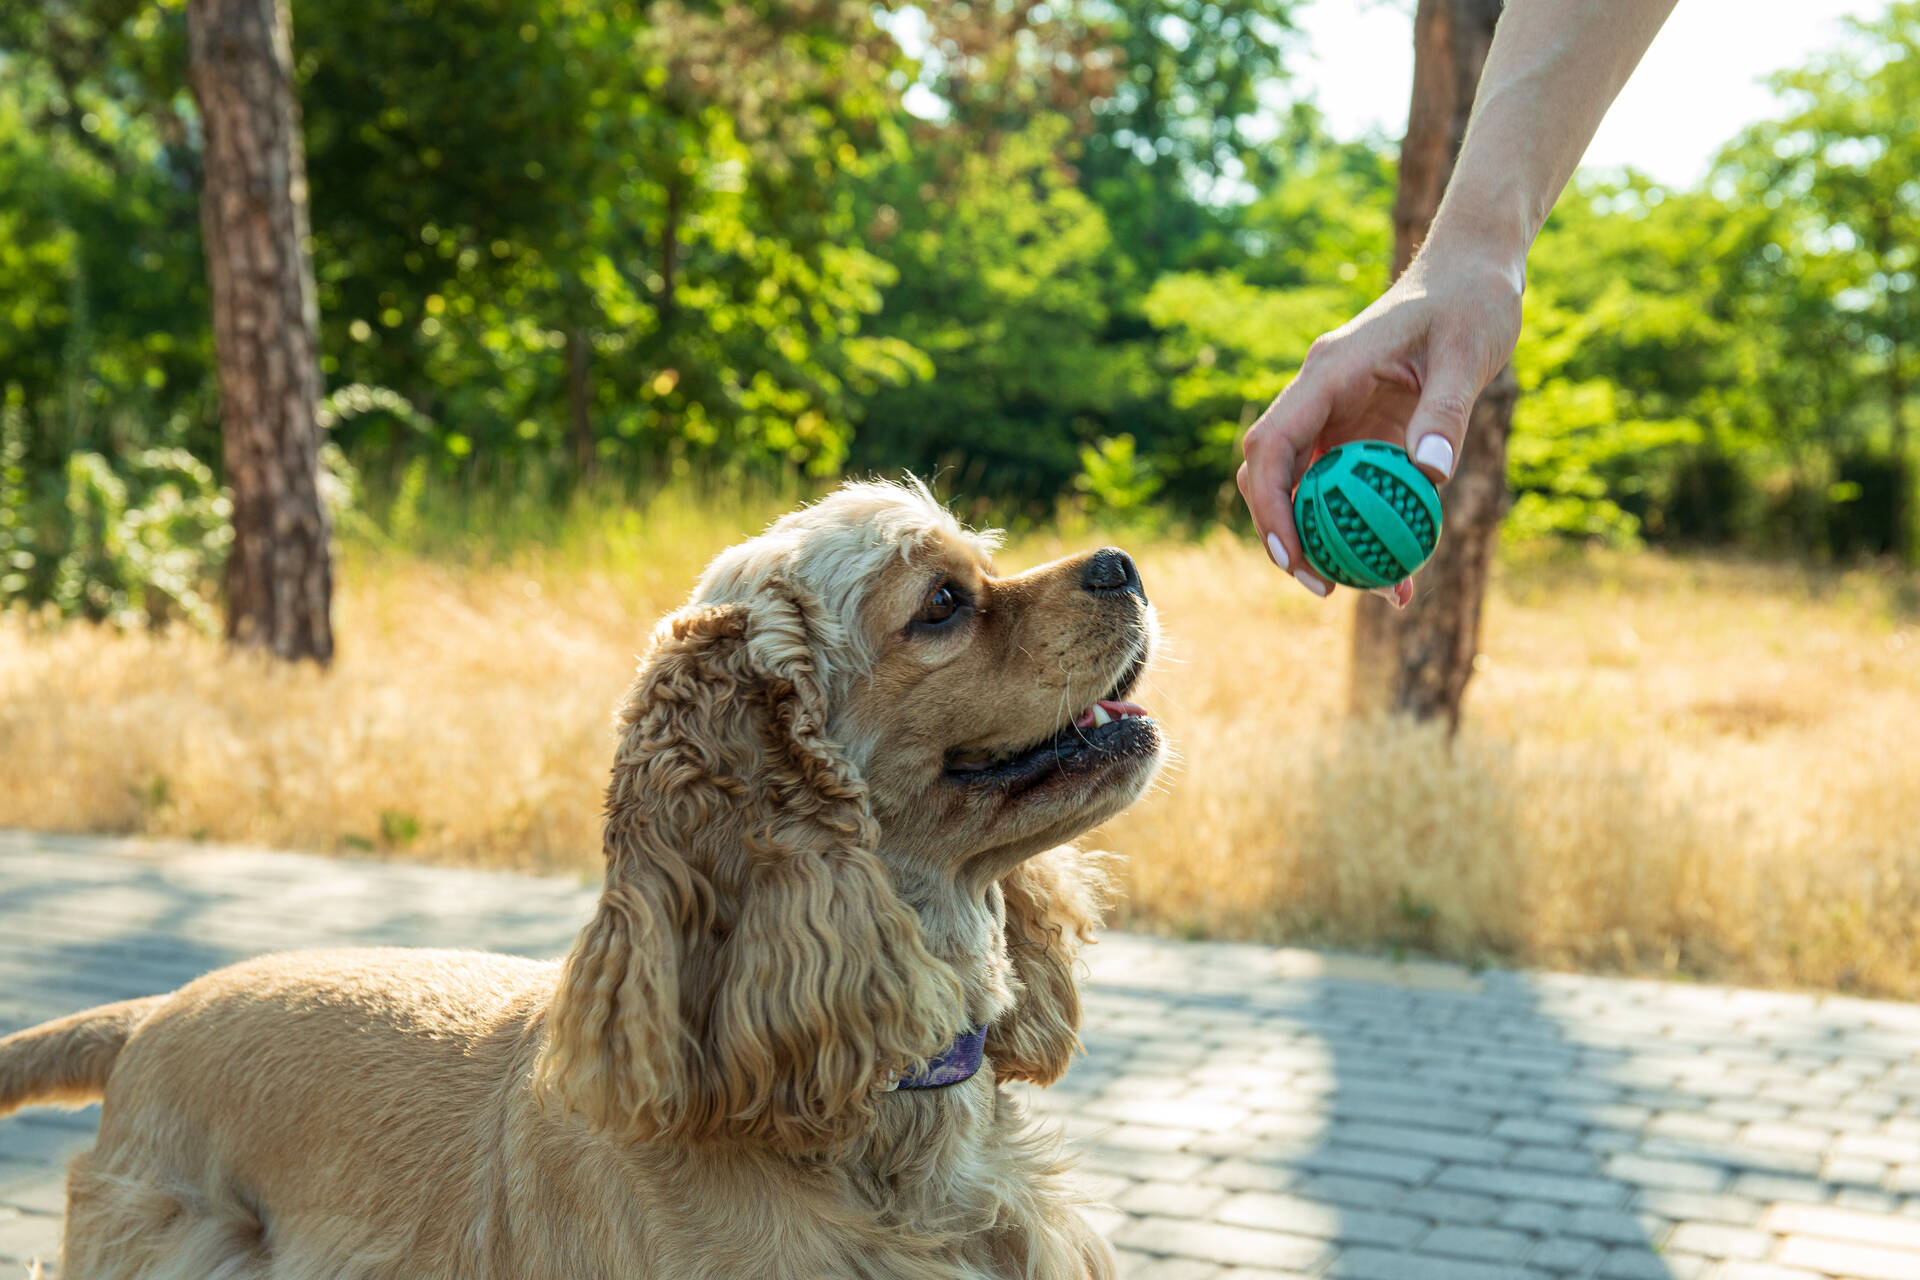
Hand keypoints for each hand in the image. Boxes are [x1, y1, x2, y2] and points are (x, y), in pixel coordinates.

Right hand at [1236, 249, 1522, 600]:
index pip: (1271, 445)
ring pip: (1309, 489)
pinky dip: (1368, 527)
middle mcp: (1319, 397)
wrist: (1474, 273)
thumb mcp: (1467, 352)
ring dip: (1328, 541)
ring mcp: (1337, 416)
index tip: (1292, 556)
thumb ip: (1445, 411)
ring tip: (1378, 590)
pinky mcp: (1362, 430)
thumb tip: (1429, 476)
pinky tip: (1406, 566)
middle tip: (1326, 587)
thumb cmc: (1471, 301)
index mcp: (1327, 374)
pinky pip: (1351, 488)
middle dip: (1287, 536)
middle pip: (1273, 475)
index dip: (1269, 504)